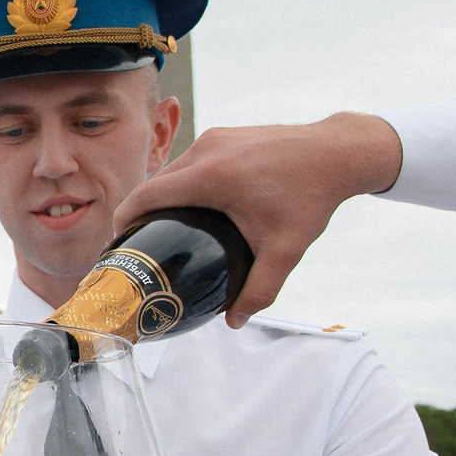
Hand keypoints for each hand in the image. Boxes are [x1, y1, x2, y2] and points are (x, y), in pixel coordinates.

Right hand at [109, 112, 403, 325]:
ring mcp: (216, 137)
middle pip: (156, 183)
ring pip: (174, 169)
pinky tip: (195, 205)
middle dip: (141, 211)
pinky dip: (184, 181)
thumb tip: (234, 322)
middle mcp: (207, 150)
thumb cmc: (311, 197)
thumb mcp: (286, 249)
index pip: (146, 195)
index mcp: (210, 175)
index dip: (123, 219)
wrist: (338, 152)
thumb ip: (259, 289)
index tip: (117, 243)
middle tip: (140, 244)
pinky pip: (192, 159)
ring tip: (164, 227)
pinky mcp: (226, 133)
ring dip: (163, 195)